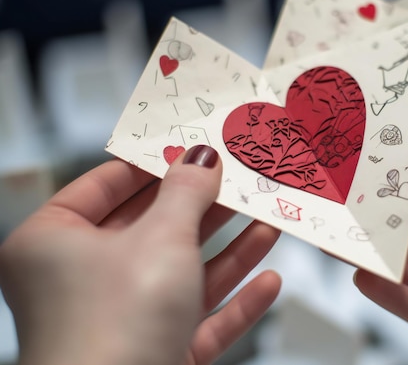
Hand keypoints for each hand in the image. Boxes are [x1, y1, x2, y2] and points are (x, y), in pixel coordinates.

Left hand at [0, 145, 280, 364]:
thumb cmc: (116, 321)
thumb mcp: (161, 237)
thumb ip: (187, 192)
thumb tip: (202, 156)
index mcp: (54, 243)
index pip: (103, 186)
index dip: (151, 163)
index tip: (191, 147)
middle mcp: (81, 281)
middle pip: (152, 230)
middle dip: (203, 208)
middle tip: (238, 181)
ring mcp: (120, 319)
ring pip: (181, 274)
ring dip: (230, 250)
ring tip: (268, 220)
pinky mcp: (153, 351)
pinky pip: (197, 318)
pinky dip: (233, 301)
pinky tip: (269, 282)